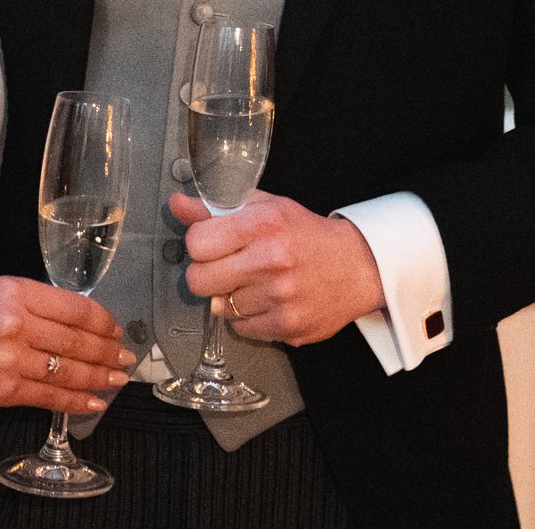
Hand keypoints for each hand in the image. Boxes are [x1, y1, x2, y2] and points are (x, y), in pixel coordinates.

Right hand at [0, 277, 133, 416]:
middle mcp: (15, 321)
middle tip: (125, 357)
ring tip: (117, 380)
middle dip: (107, 351)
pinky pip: (49, 397)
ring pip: (68, 369)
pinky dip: (75, 401)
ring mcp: (10, 357)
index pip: (73, 306)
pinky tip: (93, 402)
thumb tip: (70, 324)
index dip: (102, 321)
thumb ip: (27, 305)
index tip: (115, 329)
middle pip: (76, 339)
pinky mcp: (3, 389)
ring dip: (98, 377)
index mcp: (13, 291)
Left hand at [170, 191, 384, 347]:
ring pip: (220, 308)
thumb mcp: (265, 207)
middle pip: (199, 281)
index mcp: (263, 225)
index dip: (199, 244)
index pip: (197, 243)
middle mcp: (271, 261)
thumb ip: (217, 207)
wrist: (357, 266)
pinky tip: (267, 300)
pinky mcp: (287, 327)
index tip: (210, 244)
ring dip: (232, 297)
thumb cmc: (306, 234)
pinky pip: (242, 329)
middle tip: (225, 268)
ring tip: (256, 282)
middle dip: (206, 274)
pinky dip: (249, 317)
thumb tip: (177, 205)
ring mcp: (280, 298)